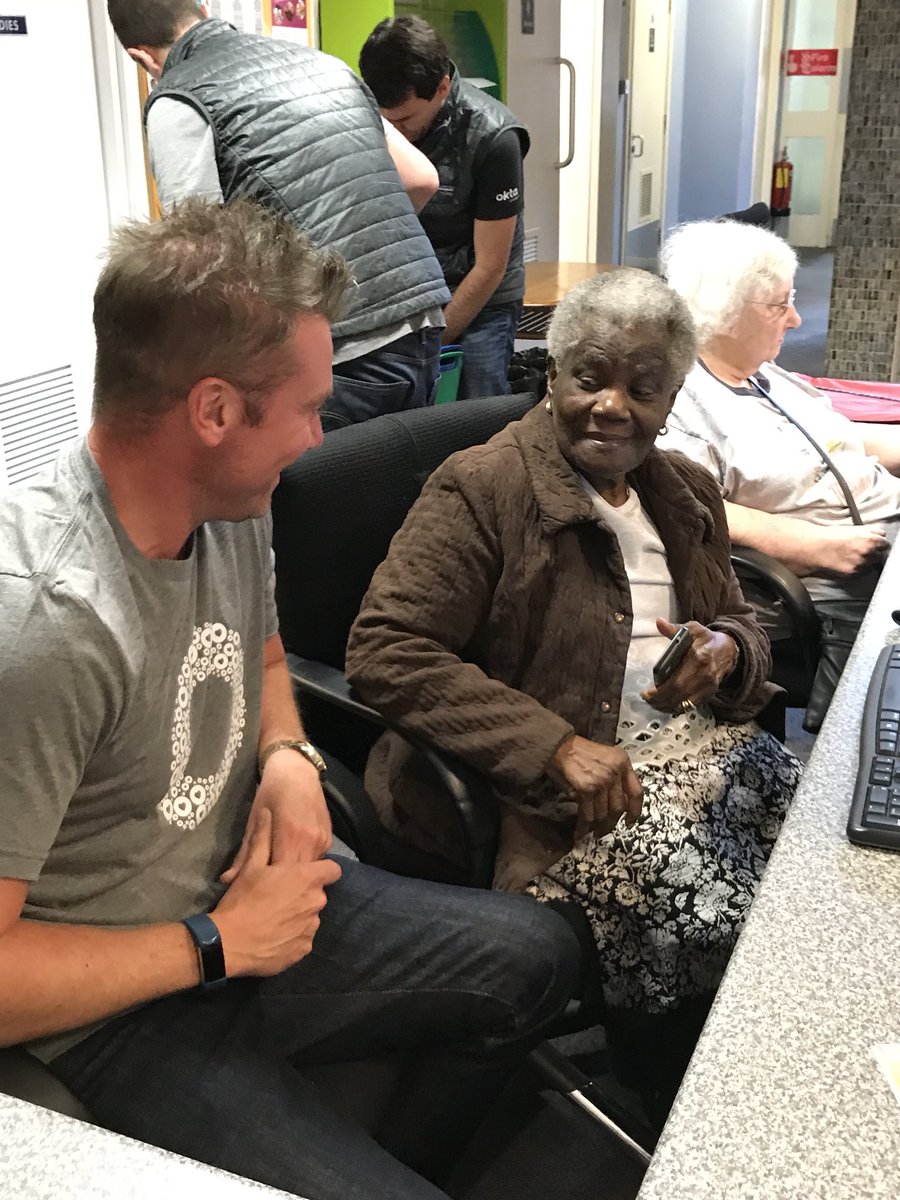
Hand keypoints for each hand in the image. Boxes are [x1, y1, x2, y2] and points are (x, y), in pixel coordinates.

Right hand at [213, 808, 341, 977]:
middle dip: (304, 893)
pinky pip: (303, 937)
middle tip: (279, 895)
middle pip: (318, 893)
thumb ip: (263, 837)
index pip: (332, 870)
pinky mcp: (304, 950)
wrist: (229, 944)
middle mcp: (316, 903)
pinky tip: (273, 934)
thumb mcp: (251, 865)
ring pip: (311, 916)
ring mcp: (311, 928)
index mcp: (306, 879)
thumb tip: (267, 812)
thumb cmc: (242, 900)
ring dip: (299, 914)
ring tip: (273, 916)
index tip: (303, 872)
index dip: (320, 870)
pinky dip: (293, 935)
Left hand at [220, 749, 330, 884]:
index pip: (282, 876)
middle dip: (285, 888)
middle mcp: (310, 840)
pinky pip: (317, 860)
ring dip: (296, 879)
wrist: (297, 770)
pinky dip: (305, 866)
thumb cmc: (270, 793)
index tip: (258, 895)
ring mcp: (322, 840)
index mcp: (289, 835)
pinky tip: (294, 866)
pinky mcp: (329, 839)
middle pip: (299, 877)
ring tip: (280, 886)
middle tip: (268, 896)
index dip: (270, 888)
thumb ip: (244, 854)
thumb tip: (227, 880)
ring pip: (310, 871)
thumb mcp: (252, 821)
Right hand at [546, 735, 642, 838]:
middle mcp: (614, 771)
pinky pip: (588, 814)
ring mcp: (601, 781)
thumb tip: (618, 802)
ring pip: (603, 813)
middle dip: (611, 823)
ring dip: (596, 825)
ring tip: (590, 829)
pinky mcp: (586, 788)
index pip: (636, 792)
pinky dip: (584, 825)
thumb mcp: (605, 756)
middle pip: (619, 807)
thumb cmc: (577, 751)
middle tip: (604, 829)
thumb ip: (616, 775)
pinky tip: (580, 830)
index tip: (630, 821)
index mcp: (622, 761)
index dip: (635, 811)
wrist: (558, 745)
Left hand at [641, 618, 736, 713]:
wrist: (728, 650)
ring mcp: (708, 686)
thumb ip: (674, 628)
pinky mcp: (710, 693)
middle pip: (679, 694)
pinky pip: (692, 706)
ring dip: (667, 706)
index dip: (660, 691)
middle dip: (660, 700)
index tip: (646, 693)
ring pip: (685, 703)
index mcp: (699, 658)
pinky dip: (678, 707)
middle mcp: (705, 675)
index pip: (677, 680)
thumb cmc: (706, 639)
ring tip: (654, 703)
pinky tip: (666, 705)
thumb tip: (658, 622)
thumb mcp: (692, 629)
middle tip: (647, 699)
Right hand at [809, 525, 889, 576]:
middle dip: (872, 553)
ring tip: (852, 556)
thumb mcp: (852, 528)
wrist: (814, 548)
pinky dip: (856, 569)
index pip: (885, 543)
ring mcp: (861, 564)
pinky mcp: (852, 573)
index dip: (878, 543)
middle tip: (861, 550)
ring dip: (865, 562)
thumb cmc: (830, 537)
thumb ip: (870, 530)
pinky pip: (860, 572)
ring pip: (870, 565)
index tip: (874, 544)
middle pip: (879, 555)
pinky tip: (847, 562)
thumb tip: (879, 533)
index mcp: (870, 539)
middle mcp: (868, 553)